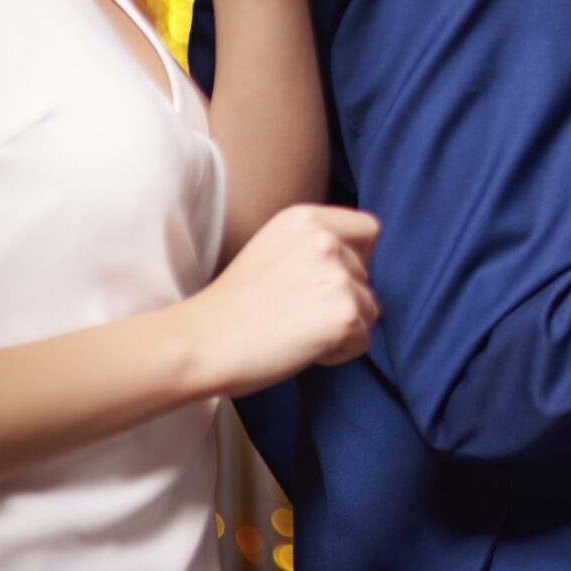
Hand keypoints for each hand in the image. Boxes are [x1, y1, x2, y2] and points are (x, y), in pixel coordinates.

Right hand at [182, 204, 379, 398]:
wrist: (200, 344)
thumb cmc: (232, 307)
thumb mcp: (274, 250)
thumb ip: (315, 246)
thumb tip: (360, 262)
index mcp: (306, 218)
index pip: (367, 230)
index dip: (355, 259)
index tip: (326, 281)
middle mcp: (325, 239)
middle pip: (367, 275)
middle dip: (342, 299)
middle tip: (294, 314)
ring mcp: (338, 275)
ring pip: (369, 309)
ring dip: (341, 327)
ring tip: (295, 331)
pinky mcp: (345, 313)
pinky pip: (362, 341)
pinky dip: (338, 352)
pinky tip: (300, 348)